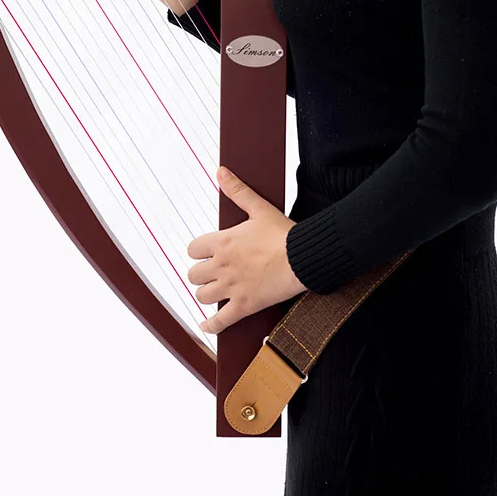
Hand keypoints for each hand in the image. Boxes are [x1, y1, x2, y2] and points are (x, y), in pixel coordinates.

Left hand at [187, 166, 307, 334]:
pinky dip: (210, 325)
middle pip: (193, 274)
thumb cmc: (283, 233)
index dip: (198, 251)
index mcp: (222, 242)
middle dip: (200, 273)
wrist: (303, 258)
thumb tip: (221, 171)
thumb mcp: (259, 208)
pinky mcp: (244, 306)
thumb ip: (237, 191)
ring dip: (205, 294)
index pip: (192, 249)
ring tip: (212, 292)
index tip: (206, 253)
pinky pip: (219, 321)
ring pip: (201, 296)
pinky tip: (206, 325)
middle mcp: (222, 266)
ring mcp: (231, 287)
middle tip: (211, 273)